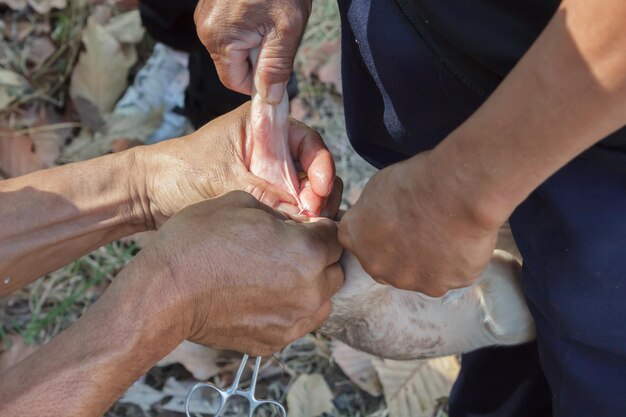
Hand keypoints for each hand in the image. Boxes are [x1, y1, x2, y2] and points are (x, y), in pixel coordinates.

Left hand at [133, 102, 334, 226]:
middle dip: (320, 192)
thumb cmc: (179, 172)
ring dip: (311, 210)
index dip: (320, 164)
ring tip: (307, 228)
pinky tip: (298, 234)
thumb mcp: (225, 181)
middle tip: (314, 215)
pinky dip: (297, 221)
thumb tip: (306, 219)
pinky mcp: (264, 200)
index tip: (320, 187)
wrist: (147, 195)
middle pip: (313, 169)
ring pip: (305, 191)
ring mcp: (268, 176)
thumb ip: (267, 196)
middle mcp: (271, 150)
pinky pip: (290, 209)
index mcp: (263, 125)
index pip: (307, 141)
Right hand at [134, 191, 343, 355]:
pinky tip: (262, 297)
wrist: (165, 293)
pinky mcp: (275, 342)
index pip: (334, 235)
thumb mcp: (242, 204)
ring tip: (277, 275)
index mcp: (308, 251)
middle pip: (334, 268)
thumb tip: (292, 224)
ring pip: (322, 299)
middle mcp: (310, 289)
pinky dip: (289, 310)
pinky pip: (297, 322)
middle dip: (318, 257)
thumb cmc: (198, 243)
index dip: (318, 227)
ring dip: (310, 286)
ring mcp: (294, 320)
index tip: (302, 227)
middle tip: (288, 250)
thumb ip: (281, 213)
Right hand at [194, 0, 310, 101]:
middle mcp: (205, 29)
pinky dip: (247, 29)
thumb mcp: (286, 29)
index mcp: (219, 38)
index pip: (234, 82)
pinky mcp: (210, 6)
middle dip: (256, 60)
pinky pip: (229, 31)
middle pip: (232, 66)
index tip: (277, 68)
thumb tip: (269, 99)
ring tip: (269, 19)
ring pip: (231, 49)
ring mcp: (206, 16)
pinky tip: (260, 10)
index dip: (258, 82)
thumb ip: (276, 68)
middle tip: (277, 35)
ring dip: (253, 43)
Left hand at [338, 152, 503, 296]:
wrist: (455, 192)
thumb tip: (376, 219)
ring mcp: (405, 279)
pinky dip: (453, 263)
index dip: (383, 228)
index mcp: (353, 237)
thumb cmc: (416, 181)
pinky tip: (461, 242)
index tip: (400, 216)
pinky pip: (444, 277)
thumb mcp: (377, 188)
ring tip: (446, 230)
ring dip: (429, 259)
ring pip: (417, 274)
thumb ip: (370, 213)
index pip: (362, 240)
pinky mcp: (436, 288)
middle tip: (424, 225)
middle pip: (387, 263)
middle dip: (402, 249)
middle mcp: (374, 265)